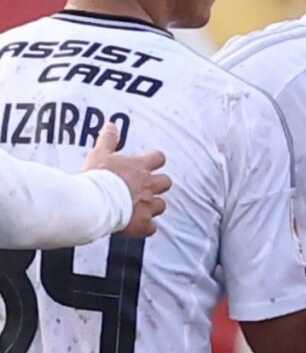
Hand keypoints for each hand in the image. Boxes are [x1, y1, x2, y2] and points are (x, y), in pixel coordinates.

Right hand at [83, 123, 169, 237]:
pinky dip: (146, 228)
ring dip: (153, 206)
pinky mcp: (142, 224)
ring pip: (161, 205)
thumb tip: (111, 125)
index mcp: (140, 167)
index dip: (155, 161)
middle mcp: (148, 185)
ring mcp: (147, 205)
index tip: (150, 163)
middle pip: (166, 182)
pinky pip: (151, 228)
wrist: (93, 202)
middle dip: (158, 185)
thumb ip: (108, 139)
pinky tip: (137, 227)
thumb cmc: (97, 177)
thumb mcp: (100, 153)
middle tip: (146, 188)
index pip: (159, 158)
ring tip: (140, 208)